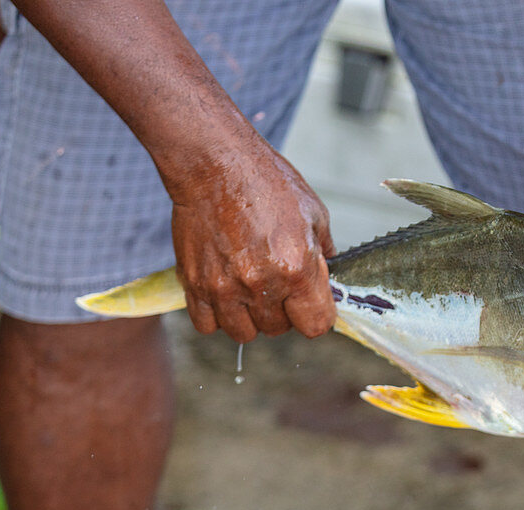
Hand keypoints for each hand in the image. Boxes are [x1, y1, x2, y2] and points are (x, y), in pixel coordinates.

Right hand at [164, 136, 336, 342]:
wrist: (215, 162)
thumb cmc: (267, 183)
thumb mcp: (315, 214)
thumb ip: (324, 254)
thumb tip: (329, 282)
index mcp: (296, 270)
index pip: (315, 326)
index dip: (316, 315)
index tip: (310, 301)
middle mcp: (260, 284)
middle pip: (278, 330)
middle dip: (282, 311)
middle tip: (277, 282)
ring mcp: (224, 287)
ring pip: (243, 333)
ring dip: (249, 316)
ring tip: (249, 287)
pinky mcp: (194, 284)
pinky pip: (207, 325)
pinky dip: (217, 315)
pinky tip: (225, 290)